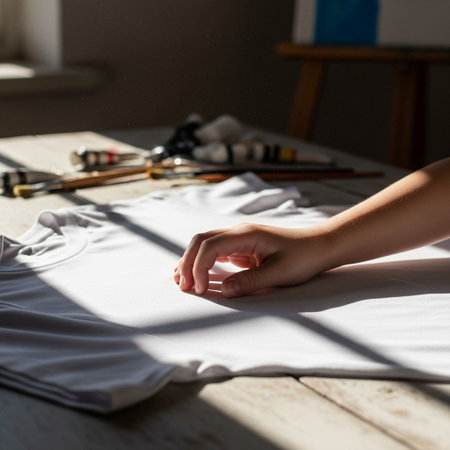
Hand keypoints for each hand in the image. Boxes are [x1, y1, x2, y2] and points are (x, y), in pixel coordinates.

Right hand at [174, 223, 331, 297]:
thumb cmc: (303, 257)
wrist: (319, 246)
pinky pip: (215, 252)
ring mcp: (239, 238)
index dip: (200, 267)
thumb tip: (223, 291)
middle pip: (201, 241)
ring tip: (182, 281)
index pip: (210, 246)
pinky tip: (197, 274)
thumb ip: (250, 281)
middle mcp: (239, 232)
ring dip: (192, 261)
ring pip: (205, 244)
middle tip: (183, 287)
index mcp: (246, 235)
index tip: (200, 289)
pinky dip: (203, 262)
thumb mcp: (279, 273)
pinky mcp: (242, 247)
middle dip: (188, 262)